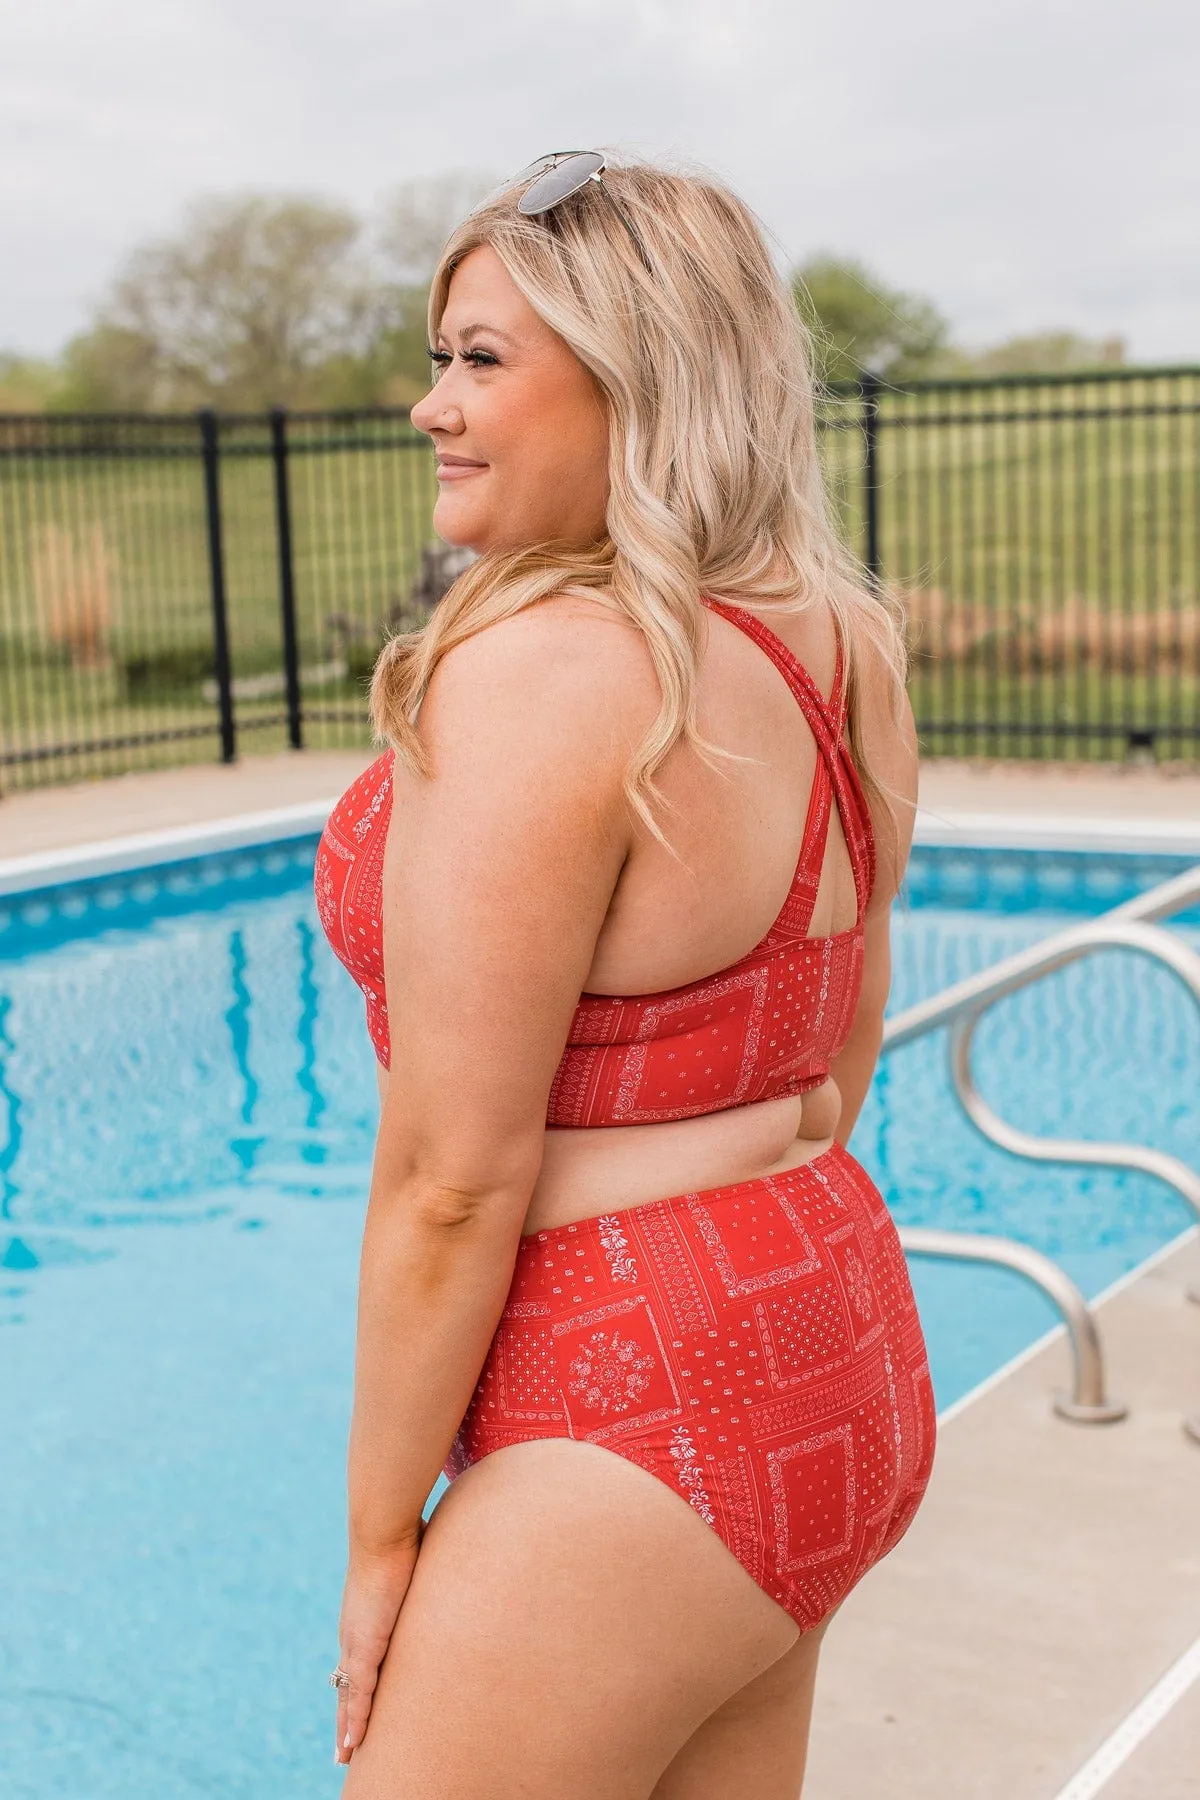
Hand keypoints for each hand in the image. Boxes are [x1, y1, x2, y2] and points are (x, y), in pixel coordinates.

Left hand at [335, 1532, 422, 1764]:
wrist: (384, 1530)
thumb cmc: (404, 1537)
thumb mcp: (420, 1566)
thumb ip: (431, 1573)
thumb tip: (457, 1559)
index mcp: (366, 1619)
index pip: (358, 1664)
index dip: (356, 1689)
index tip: (355, 1710)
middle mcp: (356, 1635)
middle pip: (347, 1687)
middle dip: (346, 1718)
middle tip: (344, 1750)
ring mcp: (358, 1642)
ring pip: (349, 1697)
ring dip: (348, 1729)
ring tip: (345, 1757)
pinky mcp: (365, 1646)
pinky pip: (359, 1694)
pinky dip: (356, 1720)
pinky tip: (353, 1743)